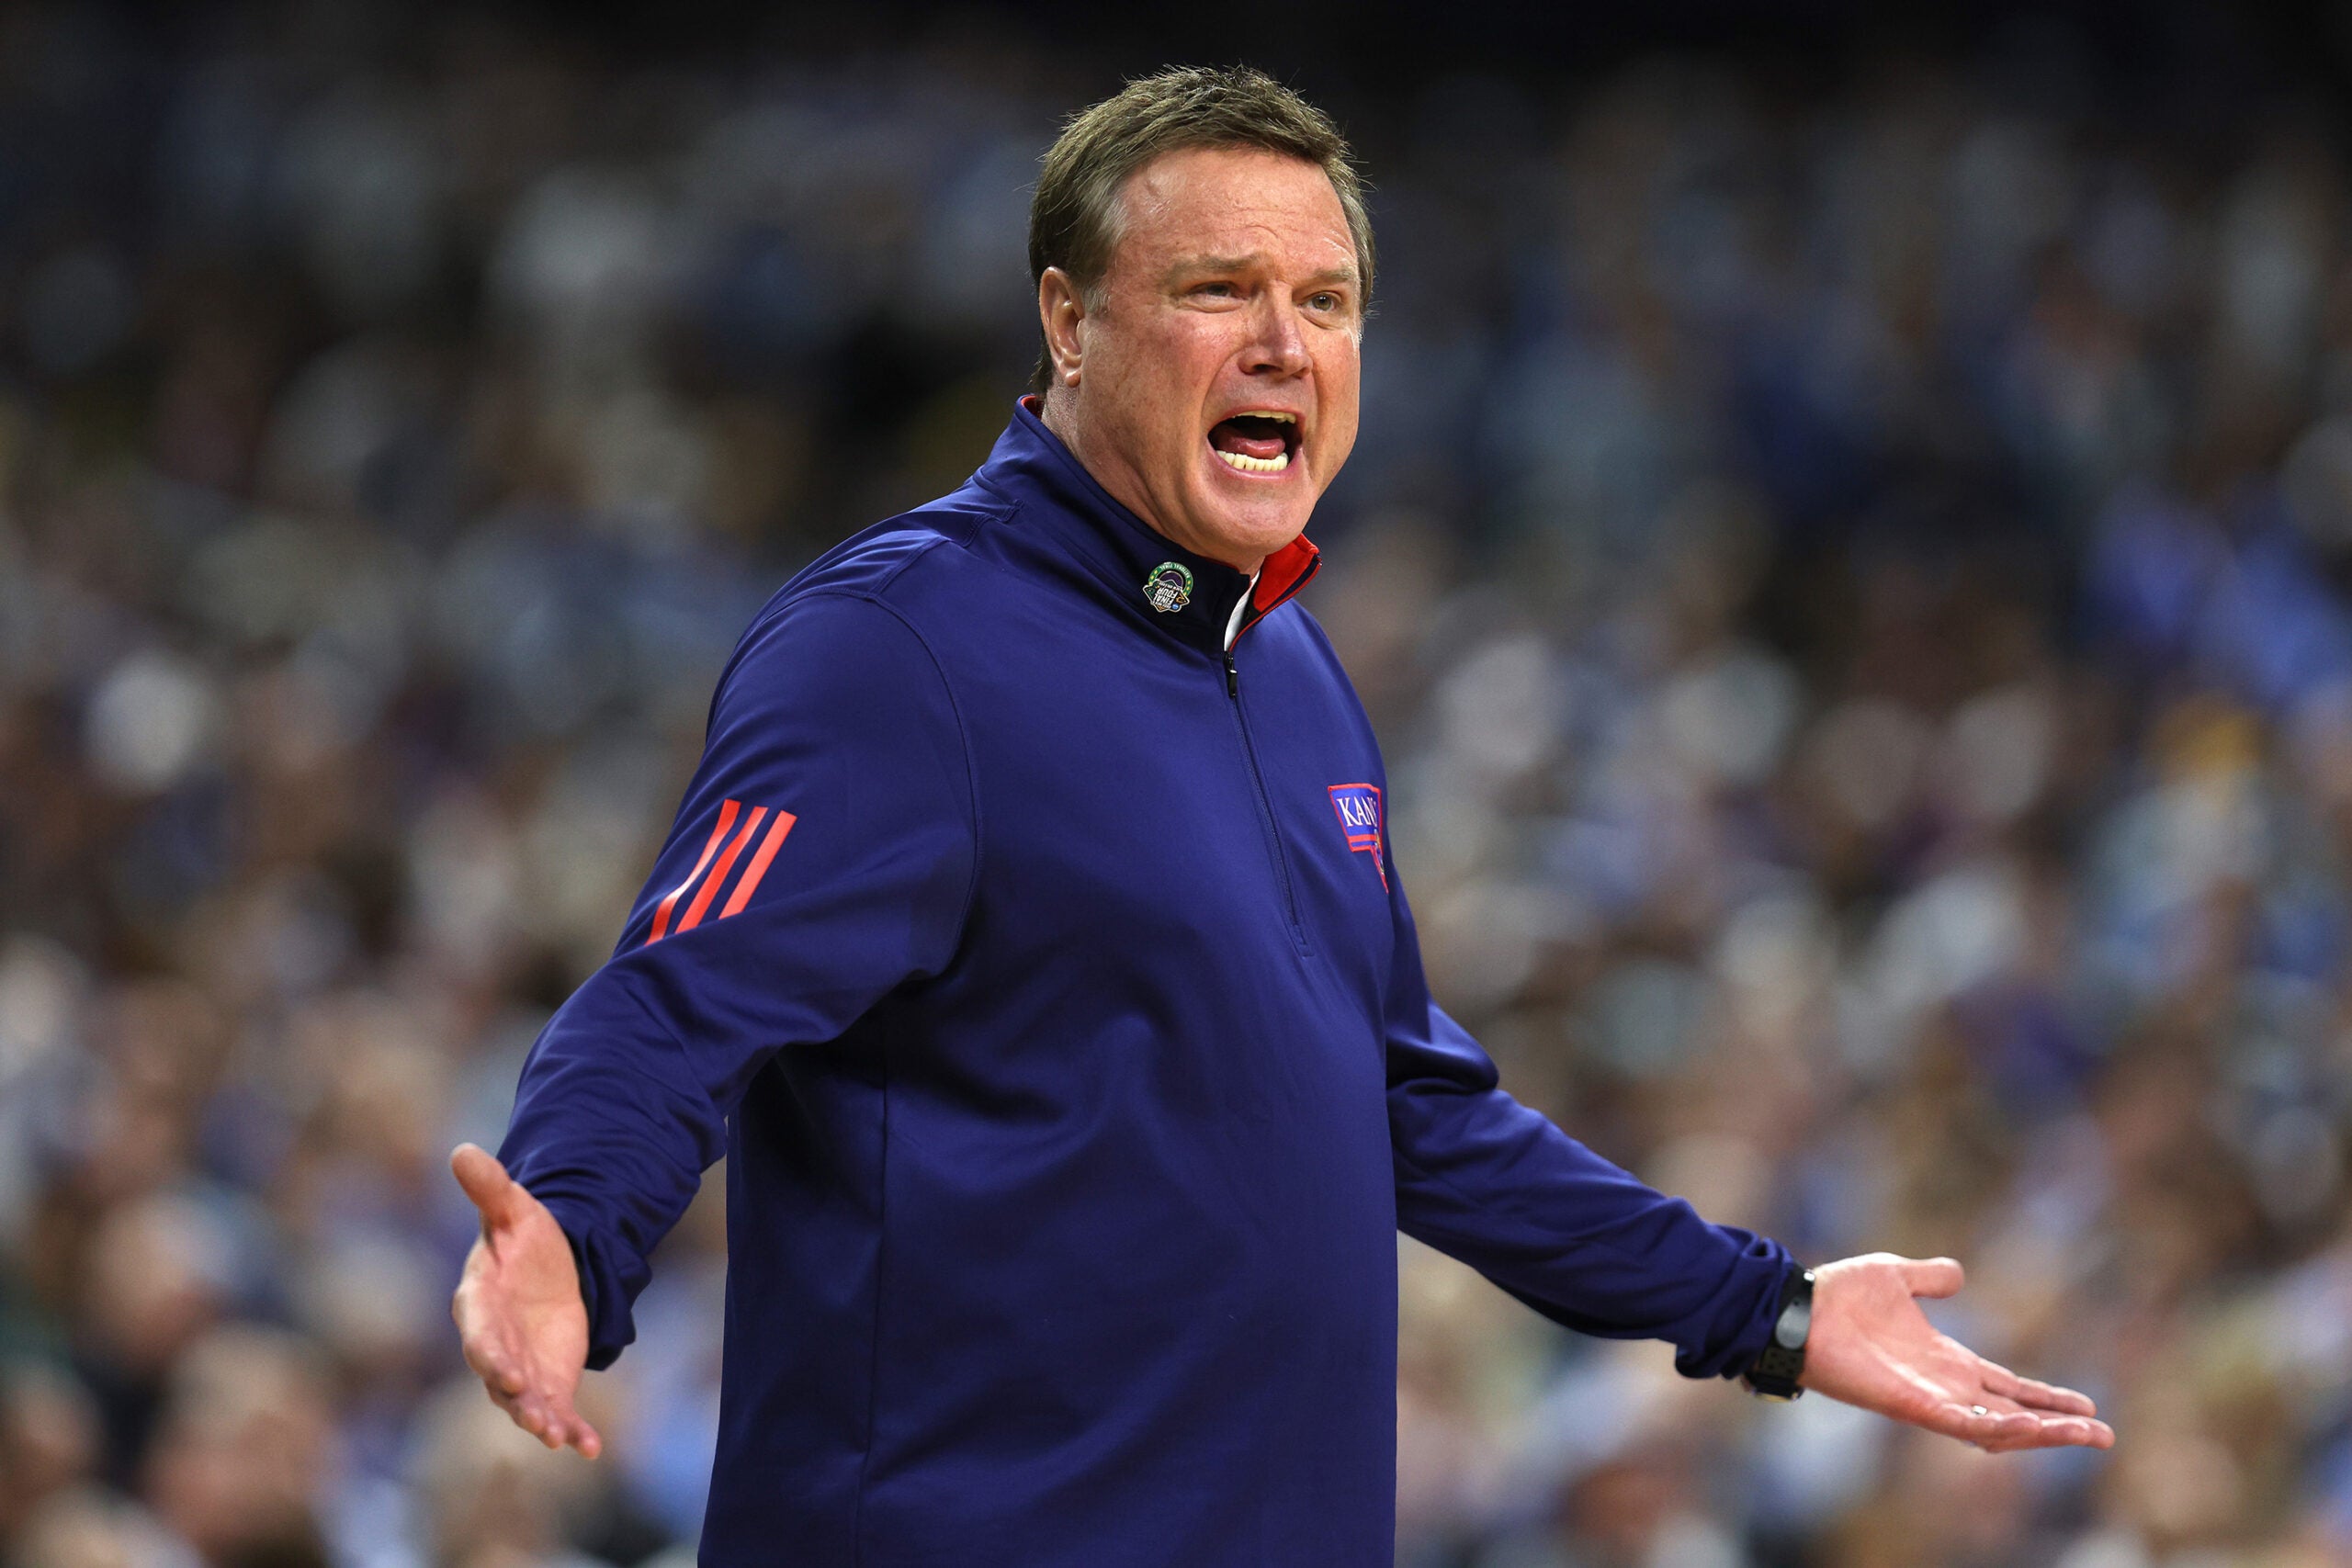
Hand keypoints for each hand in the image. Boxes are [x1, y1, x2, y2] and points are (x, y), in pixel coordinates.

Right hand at [449, 1143, 603, 1457]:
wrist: (550, 1266)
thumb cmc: (524, 1239)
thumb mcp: (516, 1210)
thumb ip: (491, 1188)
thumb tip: (463, 1149)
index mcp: (479, 1303)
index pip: (479, 1332)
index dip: (491, 1354)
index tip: (506, 1372)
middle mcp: (493, 1344)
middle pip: (499, 1376)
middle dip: (516, 1398)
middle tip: (536, 1419)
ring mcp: (518, 1368)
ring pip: (524, 1403)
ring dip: (542, 1422)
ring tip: (562, 1438)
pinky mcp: (547, 1383)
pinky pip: (556, 1412)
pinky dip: (572, 1432)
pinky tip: (591, 1449)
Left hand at [1801, 1253, 2113, 1451]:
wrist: (1796, 1308)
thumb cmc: (1837, 1295)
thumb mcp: (1896, 1276)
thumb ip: (1930, 1278)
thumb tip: (1957, 1274)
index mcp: (1945, 1361)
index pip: (2007, 1386)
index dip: (2046, 1398)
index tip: (2088, 1406)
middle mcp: (1943, 1386)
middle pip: (2013, 1414)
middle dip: (2058, 1427)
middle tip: (2105, 1436)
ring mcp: (1928, 1399)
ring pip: (1997, 1427)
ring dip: (2040, 1433)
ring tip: (2083, 1434)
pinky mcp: (1909, 1405)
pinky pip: (1961, 1425)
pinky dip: (1995, 1429)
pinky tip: (2027, 1428)